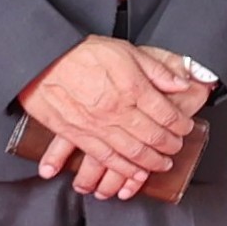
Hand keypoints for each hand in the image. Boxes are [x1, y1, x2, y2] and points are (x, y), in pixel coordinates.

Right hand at [21, 37, 204, 191]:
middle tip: (176, 148)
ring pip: (132, 153)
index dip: (182, 125)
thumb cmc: (82, 53)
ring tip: (161, 165)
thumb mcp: (126, 51)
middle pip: (154, 137)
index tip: (186, 127)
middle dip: (170, 146)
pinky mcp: (77, 135)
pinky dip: (122, 169)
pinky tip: (133, 174)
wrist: (41, 59)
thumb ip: (157, 69)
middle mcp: (118, 111)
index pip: (168, 116)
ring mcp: (97, 126)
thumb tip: (182, 83)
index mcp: (133, 90)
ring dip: (151, 163)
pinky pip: (104, 158)